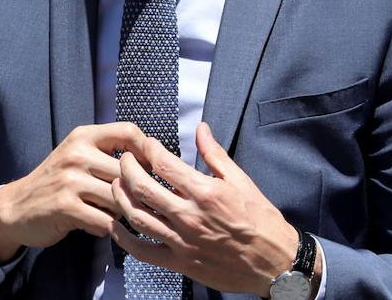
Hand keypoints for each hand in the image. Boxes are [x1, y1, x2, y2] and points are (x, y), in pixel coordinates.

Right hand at [0, 122, 145, 262]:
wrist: (16, 207)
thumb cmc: (56, 182)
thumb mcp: (77, 155)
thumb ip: (108, 152)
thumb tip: (155, 160)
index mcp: (82, 136)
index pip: (129, 132)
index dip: (148, 152)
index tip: (152, 172)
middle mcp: (76, 153)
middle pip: (129, 172)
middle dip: (134, 193)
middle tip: (133, 204)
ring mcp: (70, 180)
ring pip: (119, 199)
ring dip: (119, 213)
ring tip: (108, 214)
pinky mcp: (66, 206)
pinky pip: (105, 221)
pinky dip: (105, 227)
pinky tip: (94, 224)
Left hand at [109, 122, 299, 295]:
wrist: (276, 263)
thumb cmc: (261, 221)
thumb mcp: (241, 181)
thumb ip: (215, 154)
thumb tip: (201, 128)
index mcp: (205, 192)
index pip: (164, 164)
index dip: (149, 149)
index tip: (146, 145)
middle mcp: (189, 216)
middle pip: (142, 187)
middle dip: (126, 168)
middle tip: (124, 159)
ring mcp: (182, 241)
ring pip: (137, 216)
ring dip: (120, 197)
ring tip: (116, 184)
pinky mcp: (180, 263)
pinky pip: (142, 251)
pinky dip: (124, 239)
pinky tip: (116, 226)